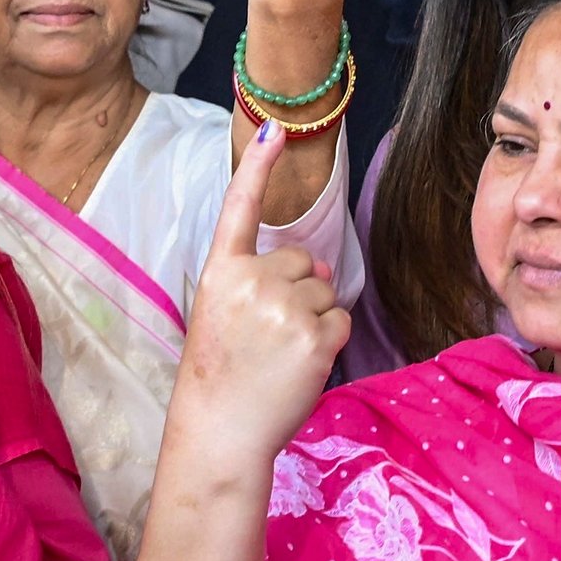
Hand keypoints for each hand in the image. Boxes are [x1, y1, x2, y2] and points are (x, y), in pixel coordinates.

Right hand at [174, 120, 350, 461]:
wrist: (220, 432)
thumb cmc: (221, 371)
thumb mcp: (223, 312)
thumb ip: (262, 277)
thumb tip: (319, 263)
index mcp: (222, 272)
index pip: (240, 208)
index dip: (259, 166)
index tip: (276, 128)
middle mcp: (252, 281)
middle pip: (302, 260)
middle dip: (296, 289)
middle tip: (268, 333)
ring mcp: (285, 309)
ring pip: (325, 289)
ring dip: (313, 315)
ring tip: (280, 351)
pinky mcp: (315, 338)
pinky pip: (339, 318)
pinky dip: (329, 339)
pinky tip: (301, 363)